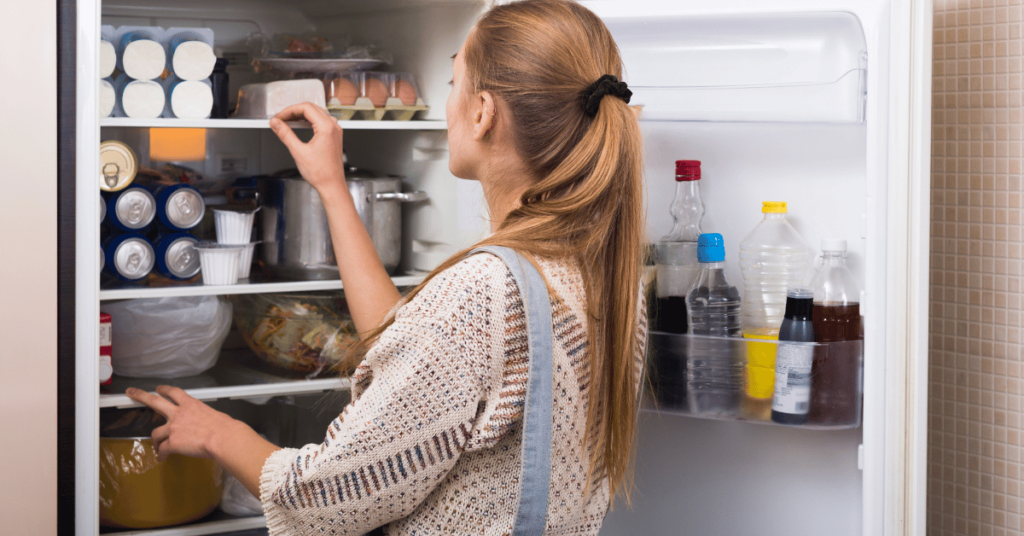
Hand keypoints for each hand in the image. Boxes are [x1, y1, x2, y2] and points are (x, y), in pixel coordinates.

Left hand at [125, 386, 244, 461]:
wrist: (222, 438)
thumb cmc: (225, 428)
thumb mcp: (214, 416)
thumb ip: (203, 418)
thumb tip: (205, 426)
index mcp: (191, 405)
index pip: (174, 393)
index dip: (164, 390)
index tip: (158, 389)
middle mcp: (179, 413)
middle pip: (155, 401)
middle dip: (140, 396)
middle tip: (131, 393)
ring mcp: (173, 428)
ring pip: (156, 433)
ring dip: (155, 441)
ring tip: (157, 447)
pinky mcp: (172, 443)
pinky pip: (162, 449)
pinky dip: (161, 455)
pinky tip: (162, 458)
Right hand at [270, 103, 347, 196]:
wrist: (332, 185)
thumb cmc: (321, 173)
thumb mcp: (298, 152)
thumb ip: (285, 134)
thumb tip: (276, 124)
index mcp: (327, 128)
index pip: (306, 108)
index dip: (289, 110)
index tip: (279, 117)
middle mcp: (333, 127)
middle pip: (311, 109)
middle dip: (294, 112)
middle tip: (281, 119)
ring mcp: (335, 131)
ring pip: (316, 114)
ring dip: (301, 116)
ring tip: (287, 122)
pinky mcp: (334, 137)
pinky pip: (321, 122)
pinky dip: (309, 122)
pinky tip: (299, 126)